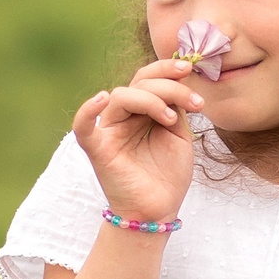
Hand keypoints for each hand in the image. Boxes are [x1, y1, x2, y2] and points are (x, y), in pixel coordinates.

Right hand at [72, 59, 204, 222]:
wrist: (159, 210)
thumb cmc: (168, 174)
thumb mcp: (179, 134)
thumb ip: (176, 107)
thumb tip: (180, 80)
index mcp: (141, 111)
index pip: (148, 79)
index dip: (166, 69)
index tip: (189, 68)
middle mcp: (122, 117)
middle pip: (138, 84)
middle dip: (168, 85)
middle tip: (195, 100)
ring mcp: (109, 132)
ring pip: (122, 97)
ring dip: (151, 100)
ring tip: (172, 119)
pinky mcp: (98, 150)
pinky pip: (84, 128)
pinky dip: (88, 112)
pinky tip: (102, 99)